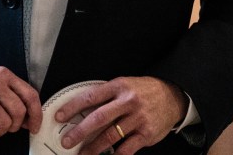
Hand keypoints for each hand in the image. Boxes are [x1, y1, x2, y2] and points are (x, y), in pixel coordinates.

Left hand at [55, 76, 187, 154]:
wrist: (172, 97)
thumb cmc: (144, 91)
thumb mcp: (125, 85)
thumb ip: (106, 96)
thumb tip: (82, 110)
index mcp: (119, 86)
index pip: (91, 96)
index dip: (73, 107)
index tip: (59, 116)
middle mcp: (128, 102)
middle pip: (98, 118)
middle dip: (80, 132)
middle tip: (67, 141)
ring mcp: (138, 119)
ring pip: (110, 136)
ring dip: (93, 148)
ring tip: (82, 154)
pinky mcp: (146, 134)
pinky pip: (127, 148)